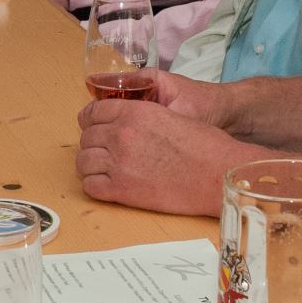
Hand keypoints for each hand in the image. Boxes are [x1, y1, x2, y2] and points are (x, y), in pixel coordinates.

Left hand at [73, 76, 248, 217]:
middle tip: (103, 152)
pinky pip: (90, 186)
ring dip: (91, 165)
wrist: (218, 174)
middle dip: (93, 144)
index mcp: (134, 112)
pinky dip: (95, 185)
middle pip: (86, 137)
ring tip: (103, 170)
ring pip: (83, 162)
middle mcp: (121, 135)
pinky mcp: (122, 190)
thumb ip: (141, 116)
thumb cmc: (205, 146)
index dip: (89, 120)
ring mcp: (119, 163)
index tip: (91, 126)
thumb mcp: (170, 115)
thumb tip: (126, 123)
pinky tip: (106, 185)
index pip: (93, 112)